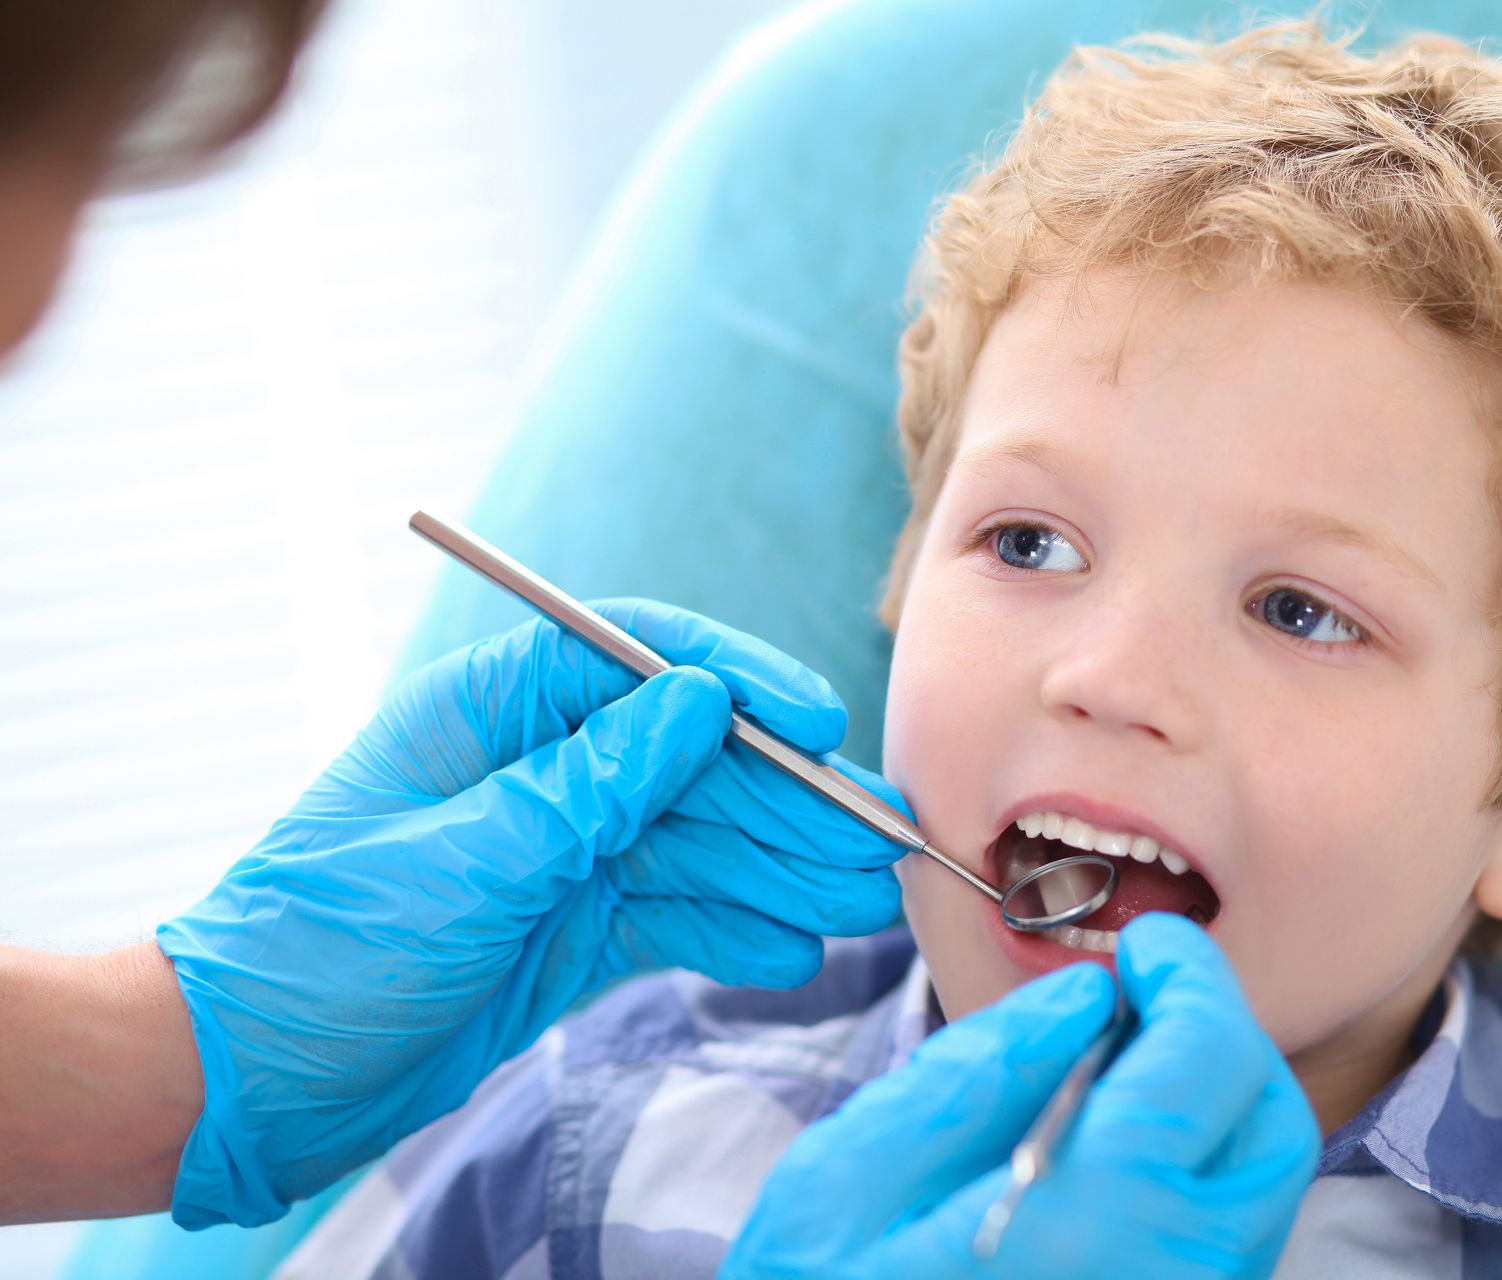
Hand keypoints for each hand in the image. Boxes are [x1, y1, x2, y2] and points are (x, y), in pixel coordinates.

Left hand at [157, 599, 904, 1227]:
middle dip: (785, 798)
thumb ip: (588, 785)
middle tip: (873, 840)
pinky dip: (729, 929)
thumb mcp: (463, 861)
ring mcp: (560, 847)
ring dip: (778, 868)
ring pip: (694, 840)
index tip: (818, 722)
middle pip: (690, 757)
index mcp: (491, 711)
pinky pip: (671, 911)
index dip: (739, 678)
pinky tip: (788, 948)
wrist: (246, 1081)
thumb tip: (697, 700)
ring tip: (857, 900)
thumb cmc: (317, 948)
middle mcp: (538, 766)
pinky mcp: (570, 923)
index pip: (638, 657)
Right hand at [723, 913, 1320, 1277]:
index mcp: (1090, 1226)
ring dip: (1215, 1110)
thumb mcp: (854, 1175)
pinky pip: (1221, 1247)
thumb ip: (983, 1071)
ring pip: (1259, 1196)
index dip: (1191, 977)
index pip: (1207, 1063)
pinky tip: (1115, 1149)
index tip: (1150, 943)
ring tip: (1123, 1068)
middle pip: (1269, 1132)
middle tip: (1150, 995)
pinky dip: (1196, 1177)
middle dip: (1224, 1038)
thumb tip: (1086, 997)